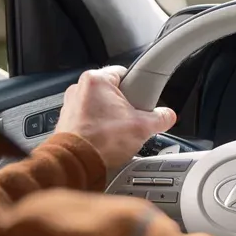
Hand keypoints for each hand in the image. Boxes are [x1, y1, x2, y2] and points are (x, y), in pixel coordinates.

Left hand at [56, 65, 176, 171]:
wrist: (76, 163)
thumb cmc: (99, 141)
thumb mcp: (143, 127)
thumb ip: (160, 118)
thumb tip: (167, 116)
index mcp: (96, 80)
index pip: (126, 73)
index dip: (140, 86)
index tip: (145, 98)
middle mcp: (80, 88)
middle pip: (114, 92)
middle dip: (127, 107)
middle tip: (134, 121)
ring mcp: (72, 104)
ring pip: (102, 107)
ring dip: (113, 118)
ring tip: (120, 134)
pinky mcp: (68, 120)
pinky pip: (91, 119)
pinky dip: (100, 128)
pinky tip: (108, 141)